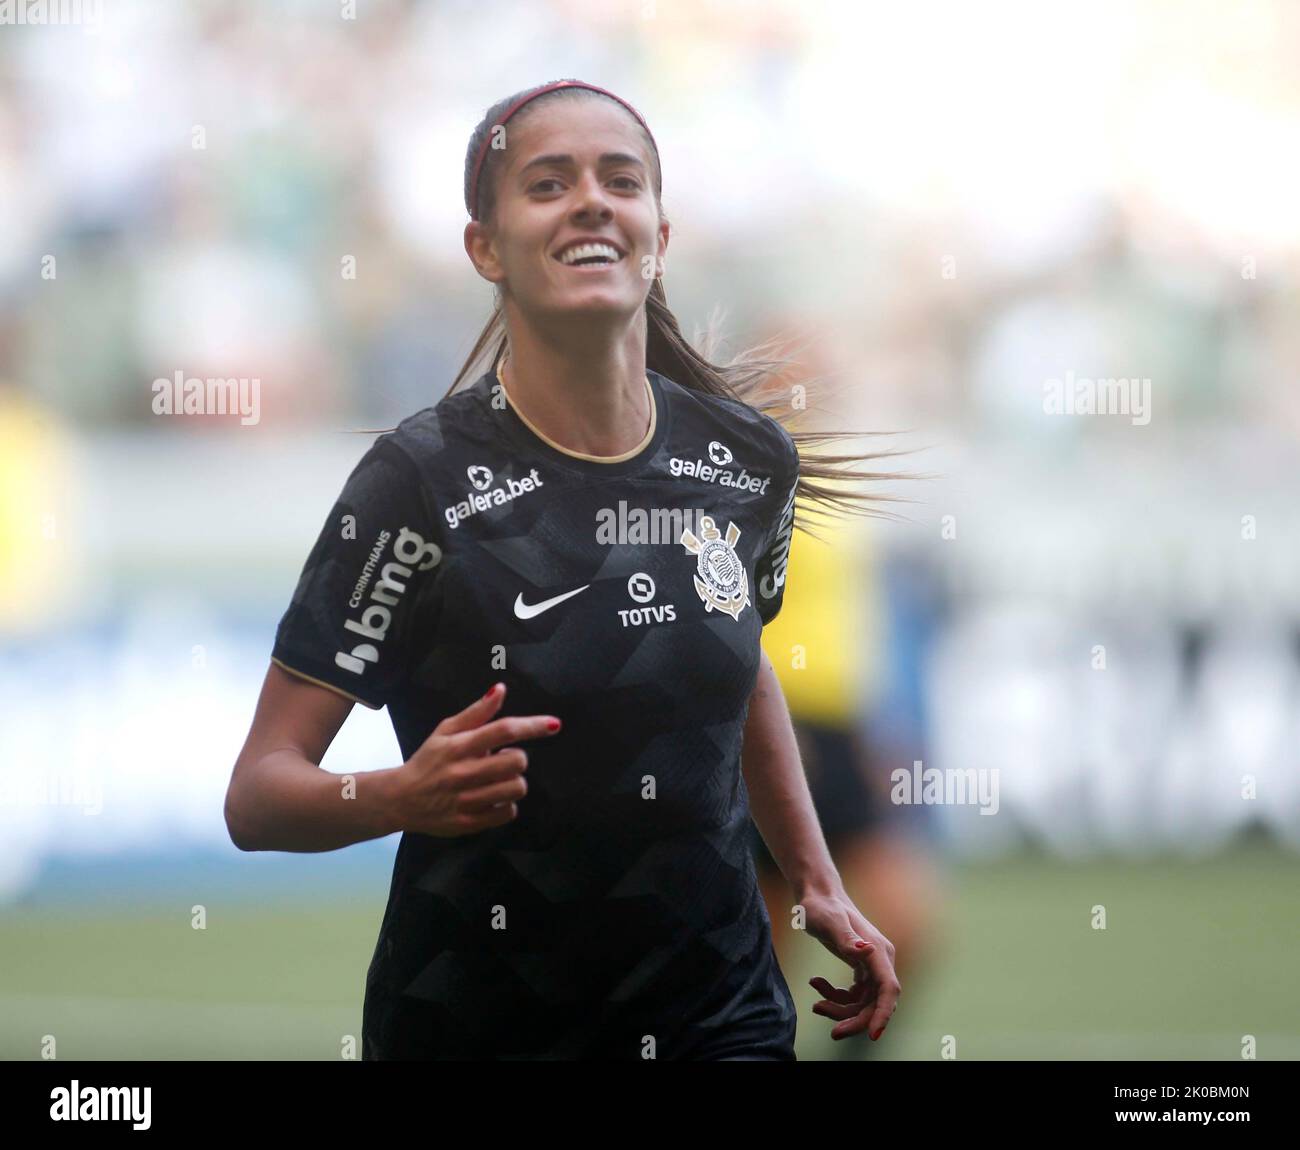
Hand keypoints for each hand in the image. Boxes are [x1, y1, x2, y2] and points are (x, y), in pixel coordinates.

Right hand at [391, 682, 559, 836]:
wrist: (399, 799)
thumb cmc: (428, 761)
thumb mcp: (445, 731)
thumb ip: (476, 712)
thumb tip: (500, 689)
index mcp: (458, 746)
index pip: (502, 731)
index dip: (532, 726)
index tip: (554, 724)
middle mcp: (462, 772)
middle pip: (516, 761)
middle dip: (517, 759)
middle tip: (503, 761)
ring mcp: (465, 800)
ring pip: (515, 788)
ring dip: (514, 782)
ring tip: (498, 780)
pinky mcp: (467, 823)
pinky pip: (507, 813)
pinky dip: (506, 806)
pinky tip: (493, 799)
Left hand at [800, 887, 900, 1041]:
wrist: (817, 896)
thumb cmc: (822, 906)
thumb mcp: (829, 921)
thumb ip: (846, 938)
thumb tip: (866, 951)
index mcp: (878, 952)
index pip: (888, 989)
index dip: (883, 1014)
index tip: (872, 1035)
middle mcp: (879, 961)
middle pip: (875, 1002)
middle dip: (855, 1019)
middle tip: (833, 1032)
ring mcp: (871, 966)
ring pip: (862, 1003)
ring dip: (840, 1009)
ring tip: (815, 1003)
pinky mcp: (861, 969)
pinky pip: (853, 995)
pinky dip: (835, 997)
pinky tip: (816, 984)